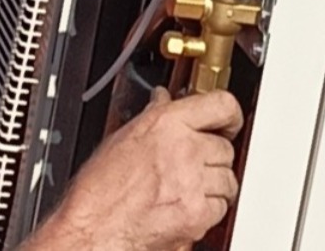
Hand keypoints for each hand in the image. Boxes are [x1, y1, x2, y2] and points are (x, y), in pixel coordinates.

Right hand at [25, 89, 242, 249]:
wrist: (96, 224)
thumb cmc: (101, 185)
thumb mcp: (124, 137)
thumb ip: (153, 115)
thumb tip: (163, 101)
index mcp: (166, 123)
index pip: (220, 105)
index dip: (228, 115)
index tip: (228, 122)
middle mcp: (184, 149)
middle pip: (225, 147)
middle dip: (212, 156)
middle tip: (196, 162)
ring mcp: (193, 183)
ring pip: (228, 178)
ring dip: (214, 183)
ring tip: (190, 186)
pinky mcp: (198, 214)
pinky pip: (222, 206)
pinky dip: (210, 208)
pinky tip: (188, 204)